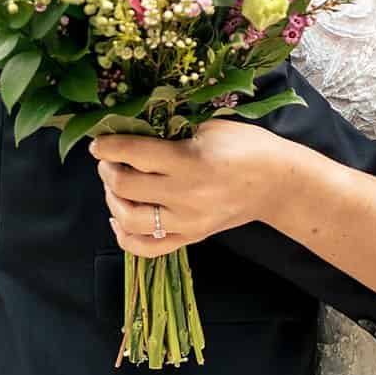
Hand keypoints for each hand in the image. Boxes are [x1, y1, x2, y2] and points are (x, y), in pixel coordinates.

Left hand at [93, 121, 290, 256]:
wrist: (278, 183)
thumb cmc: (246, 146)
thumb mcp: (210, 126)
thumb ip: (171, 129)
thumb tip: (130, 127)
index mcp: (190, 161)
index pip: (134, 154)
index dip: (108, 146)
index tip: (97, 142)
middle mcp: (185, 195)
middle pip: (125, 187)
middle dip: (107, 171)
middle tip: (108, 160)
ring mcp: (187, 222)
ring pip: (130, 220)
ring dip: (112, 200)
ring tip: (114, 185)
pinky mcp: (191, 238)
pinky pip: (147, 248)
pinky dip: (124, 235)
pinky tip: (118, 218)